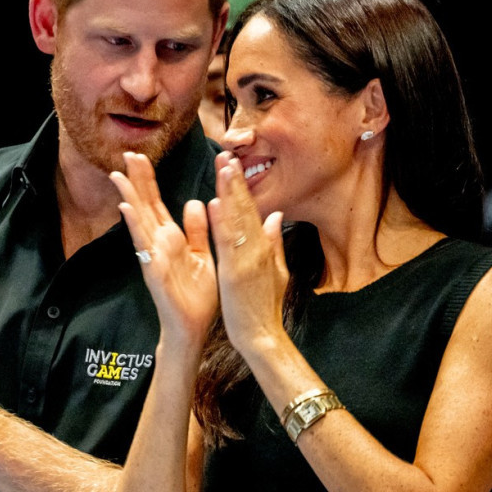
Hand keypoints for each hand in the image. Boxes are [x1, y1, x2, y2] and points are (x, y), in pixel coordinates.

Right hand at [109, 152, 217, 343]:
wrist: (194, 328)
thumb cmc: (198, 296)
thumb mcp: (203, 255)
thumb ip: (198, 230)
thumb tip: (195, 201)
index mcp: (172, 238)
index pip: (157, 203)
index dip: (148, 180)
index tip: (140, 157)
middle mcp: (159, 243)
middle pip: (144, 205)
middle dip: (136, 180)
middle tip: (126, 154)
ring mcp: (153, 256)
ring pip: (139, 220)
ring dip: (128, 197)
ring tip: (117, 175)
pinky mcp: (153, 270)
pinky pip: (143, 244)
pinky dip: (134, 225)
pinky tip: (126, 209)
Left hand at [208, 153, 287, 351]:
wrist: (262, 336)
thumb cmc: (265, 307)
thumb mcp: (276, 271)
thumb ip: (274, 243)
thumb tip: (275, 216)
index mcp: (263, 248)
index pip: (251, 211)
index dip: (241, 188)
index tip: (232, 165)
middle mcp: (257, 249)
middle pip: (245, 209)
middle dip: (234, 182)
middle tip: (225, 155)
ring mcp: (247, 260)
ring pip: (237, 220)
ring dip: (229, 193)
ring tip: (222, 169)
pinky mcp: (236, 273)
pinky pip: (228, 245)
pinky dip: (223, 224)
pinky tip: (216, 204)